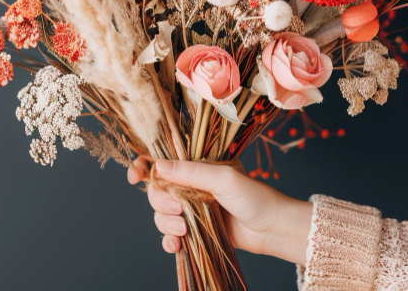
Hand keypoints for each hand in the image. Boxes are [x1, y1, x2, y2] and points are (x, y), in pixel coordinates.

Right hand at [127, 157, 312, 264]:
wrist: (272, 228)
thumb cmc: (254, 197)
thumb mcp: (223, 178)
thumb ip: (191, 172)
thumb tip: (158, 166)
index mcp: (194, 167)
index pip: (160, 162)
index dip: (142, 167)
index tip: (135, 177)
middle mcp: (188, 186)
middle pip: (155, 191)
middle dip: (161, 202)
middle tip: (180, 211)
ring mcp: (190, 209)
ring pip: (160, 215)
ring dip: (166, 223)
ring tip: (184, 230)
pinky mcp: (194, 230)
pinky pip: (170, 236)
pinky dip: (169, 241)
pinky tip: (176, 246)